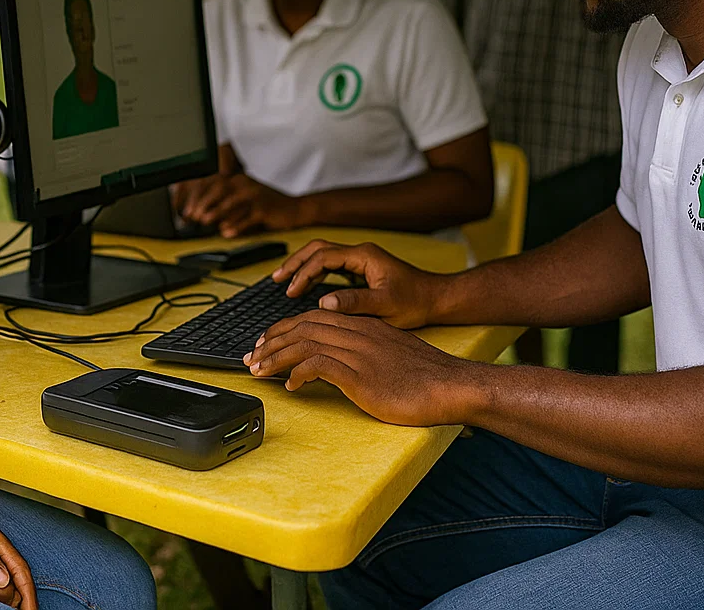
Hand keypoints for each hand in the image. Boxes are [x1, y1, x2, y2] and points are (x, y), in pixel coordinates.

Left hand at [183, 173, 310, 236]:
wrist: (294, 209)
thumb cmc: (266, 207)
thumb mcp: (244, 201)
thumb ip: (225, 206)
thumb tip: (201, 216)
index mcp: (239, 180)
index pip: (214, 186)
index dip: (198, 197)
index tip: (187, 209)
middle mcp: (246, 185)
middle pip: (220, 191)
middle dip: (204, 204)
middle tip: (193, 216)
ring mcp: (256, 196)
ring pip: (232, 203)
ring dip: (217, 212)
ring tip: (205, 222)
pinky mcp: (265, 209)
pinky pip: (248, 218)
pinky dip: (236, 225)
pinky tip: (226, 233)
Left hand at [243, 310, 478, 425]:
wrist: (452, 386)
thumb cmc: (426, 377)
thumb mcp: (391, 355)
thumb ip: (365, 352)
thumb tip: (340, 364)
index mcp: (364, 325)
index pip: (314, 317)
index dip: (286, 328)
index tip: (268, 342)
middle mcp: (358, 333)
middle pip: (303, 326)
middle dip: (272, 340)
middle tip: (252, 356)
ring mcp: (359, 353)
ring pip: (305, 343)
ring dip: (276, 357)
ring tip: (259, 371)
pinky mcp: (361, 376)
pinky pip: (319, 366)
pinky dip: (298, 373)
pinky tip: (290, 386)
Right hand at [272, 240, 447, 328]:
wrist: (436, 300)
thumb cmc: (415, 302)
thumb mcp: (386, 305)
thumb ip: (355, 302)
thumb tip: (323, 302)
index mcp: (364, 256)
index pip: (324, 256)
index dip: (303, 272)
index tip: (290, 290)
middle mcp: (360, 254)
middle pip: (318, 249)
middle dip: (296, 263)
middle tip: (276, 279)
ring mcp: (360, 261)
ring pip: (323, 256)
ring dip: (303, 267)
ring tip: (283, 282)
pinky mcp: (362, 271)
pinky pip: (331, 267)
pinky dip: (315, 274)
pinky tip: (304, 288)